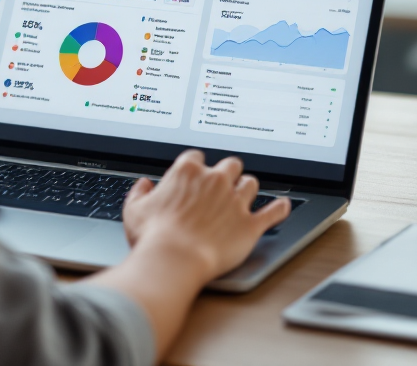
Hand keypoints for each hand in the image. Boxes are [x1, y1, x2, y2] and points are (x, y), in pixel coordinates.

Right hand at [86, 150, 290, 360]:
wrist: (175, 259)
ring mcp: (234, 201)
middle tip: (223, 183)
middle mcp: (214, 180)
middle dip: (227, 172)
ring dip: (246, 188)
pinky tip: (283, 205)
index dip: (197, 166)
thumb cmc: (153, 235)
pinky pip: (272, 212)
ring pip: (250, 183)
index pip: (197, 157)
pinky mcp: (250, 225)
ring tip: (244, 194)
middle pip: (229, 164)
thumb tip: (144, 185)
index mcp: (187, 172)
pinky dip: (279, 208)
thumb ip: (139, 192)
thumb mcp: (134, 209)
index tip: (196, 175)